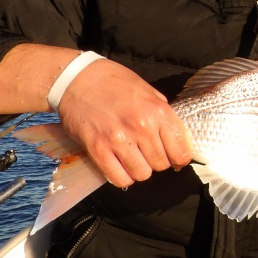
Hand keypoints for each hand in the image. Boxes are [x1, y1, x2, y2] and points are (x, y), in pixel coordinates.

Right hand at [58, 58, 192, 187]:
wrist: (77, 79)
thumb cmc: (114, 82)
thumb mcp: (148, 90)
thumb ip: (163, 112)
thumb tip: (176, 137)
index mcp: (158, 111)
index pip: (181, 152)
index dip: (179, 159)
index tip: (175, 159)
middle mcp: (141, 127)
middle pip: (161, 165)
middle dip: (158, 162)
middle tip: (148, 153)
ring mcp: (119, 140)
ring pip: (142, 174)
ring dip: (140, 169)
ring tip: (133, 157)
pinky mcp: (98, 150)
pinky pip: (119, 179)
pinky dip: (122, 177)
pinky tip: (120, 165)